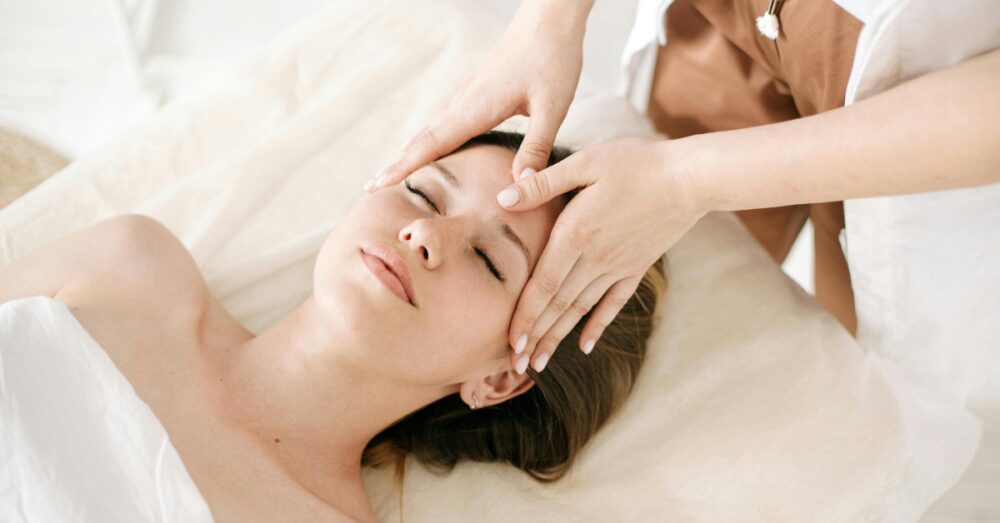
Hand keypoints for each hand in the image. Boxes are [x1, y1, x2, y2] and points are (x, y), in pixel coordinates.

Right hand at [365, 0, 589, 191]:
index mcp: (477, 108)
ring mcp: (469, 93)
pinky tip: (431, 141)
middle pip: (423, 138)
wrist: (549, 18)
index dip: (405, 167)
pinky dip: (430, 136)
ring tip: (394, 170)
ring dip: (412, 150)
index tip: (378, 185)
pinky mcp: (478, 89)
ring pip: (433, 127)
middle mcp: (466, 101)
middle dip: (397, 163)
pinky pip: (446, 118)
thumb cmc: (553, 59)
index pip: (432, 144)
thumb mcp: (552, 109)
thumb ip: (535, 149)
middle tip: (371, 186)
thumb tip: (518, 189)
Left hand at [500, 137, 703, 373]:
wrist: (691, 177)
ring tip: (539, 363)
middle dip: (535, 337)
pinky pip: (613, 303)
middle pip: (558, 306)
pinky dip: (597, 325)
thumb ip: (543, 184)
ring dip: (558, 338)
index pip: (543, 285)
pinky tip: (584, 345)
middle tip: (514, 365)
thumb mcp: (584, 163)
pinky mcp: (636, 267)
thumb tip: (502, 198)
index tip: (510, 342)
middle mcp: (595, 258)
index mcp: (576, 234)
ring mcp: (618, 266)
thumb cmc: (635, 162)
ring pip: (581, 309)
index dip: (525, 316)